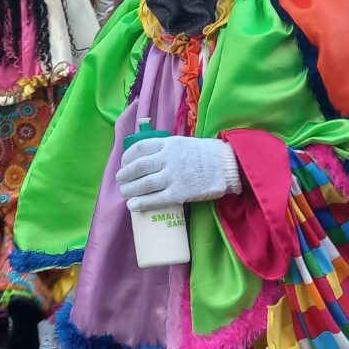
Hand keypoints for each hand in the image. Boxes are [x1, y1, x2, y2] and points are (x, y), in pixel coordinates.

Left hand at [116, 135, 240, 214]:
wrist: (227, 166)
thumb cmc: (206, 155)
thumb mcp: (184, 143)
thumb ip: (167, 149)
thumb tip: (150, 158)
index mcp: (169, 144)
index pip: (140, 148)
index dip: (127, 157)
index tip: (123, 163)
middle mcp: (168, 158)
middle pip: (138, 166)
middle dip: (125, 175)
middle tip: (120, 181)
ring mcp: (174, 176)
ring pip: (144, 183)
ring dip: (130, 190)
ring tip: (125, 193)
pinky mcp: (180, 193)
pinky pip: (156, 199)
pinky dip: (142, 203)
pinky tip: (133, 206)